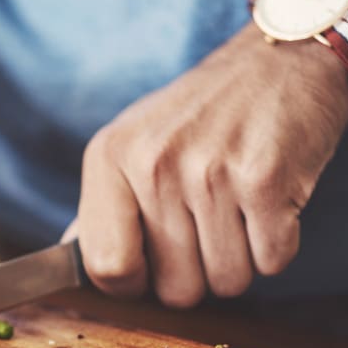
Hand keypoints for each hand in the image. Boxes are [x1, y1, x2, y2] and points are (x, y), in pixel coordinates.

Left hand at [70, 28, 347, 306]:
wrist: (278, 59)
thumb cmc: (200, 114)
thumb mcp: (131, 143)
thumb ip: (101, 206)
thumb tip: (68, 256)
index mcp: (109, 157)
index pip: (105, 267)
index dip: (132, 284)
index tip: (149, 269)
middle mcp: (153, 164)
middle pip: (174, 288)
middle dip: (196, 275)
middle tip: (206, 229)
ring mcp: (210, 172)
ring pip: (226, 282)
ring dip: (239, 261)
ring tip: (237, 211)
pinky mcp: (267, 180)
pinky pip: (271, 262)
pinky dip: (275, 247)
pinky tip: (267, 204)